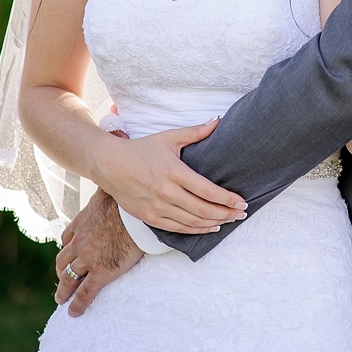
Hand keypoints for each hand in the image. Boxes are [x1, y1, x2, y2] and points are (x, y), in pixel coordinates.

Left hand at [55, 188, 143, 316]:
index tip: (68, 253)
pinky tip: (74, 312)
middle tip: (62, 279)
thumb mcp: (109, 191)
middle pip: (63, 260)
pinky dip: (77, 304)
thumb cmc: (126, 200)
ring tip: (61, 298)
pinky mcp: (100, 272)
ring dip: (63, 289)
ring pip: (68, 278)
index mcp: (81, 223)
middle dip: (61, 270)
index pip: (67, 238)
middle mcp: (79, 242)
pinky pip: (85, 293)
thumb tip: (111, 181)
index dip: (67, 248)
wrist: (135, 214)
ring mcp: (87, 259)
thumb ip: (106, 191)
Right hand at [96, 117, 248, 232]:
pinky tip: (208, 227)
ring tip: (229, 221)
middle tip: (241, 214)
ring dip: (213, 223)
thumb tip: (217, 121)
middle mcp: (167, 192)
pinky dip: (195, 230)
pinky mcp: (149, 217)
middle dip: (225, 214)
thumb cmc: (141, 149)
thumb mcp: (168, 138)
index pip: (207, 190)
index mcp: (174, 172)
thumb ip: (195, 132)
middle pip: (203, 209)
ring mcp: (157, 207)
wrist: (109, 164)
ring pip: (192, 222)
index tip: (242, 202)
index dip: (227, 199)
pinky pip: (177, 228)